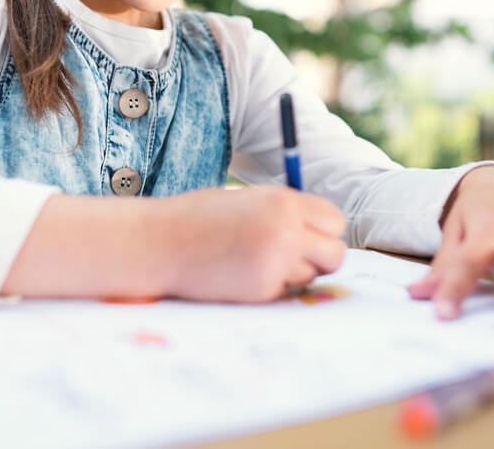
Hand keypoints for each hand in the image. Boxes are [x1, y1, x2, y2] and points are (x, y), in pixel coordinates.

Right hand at [161, 186, 345, 302]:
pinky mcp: (262, 290)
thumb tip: (318, 233)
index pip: (334, 221)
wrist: (158, 242)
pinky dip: (269, 288)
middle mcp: (286, 230)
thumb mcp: (246, 200)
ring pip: (311, 277)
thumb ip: (283, 213)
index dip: (322, 231)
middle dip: (319, 258)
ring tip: (254, 262)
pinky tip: (239, 275)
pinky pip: (284, 293)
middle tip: (294, 258)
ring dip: (292, 275)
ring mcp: (275, 262)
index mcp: (283, 201)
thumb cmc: (198, 219)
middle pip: (335, 254)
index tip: (307, 236)